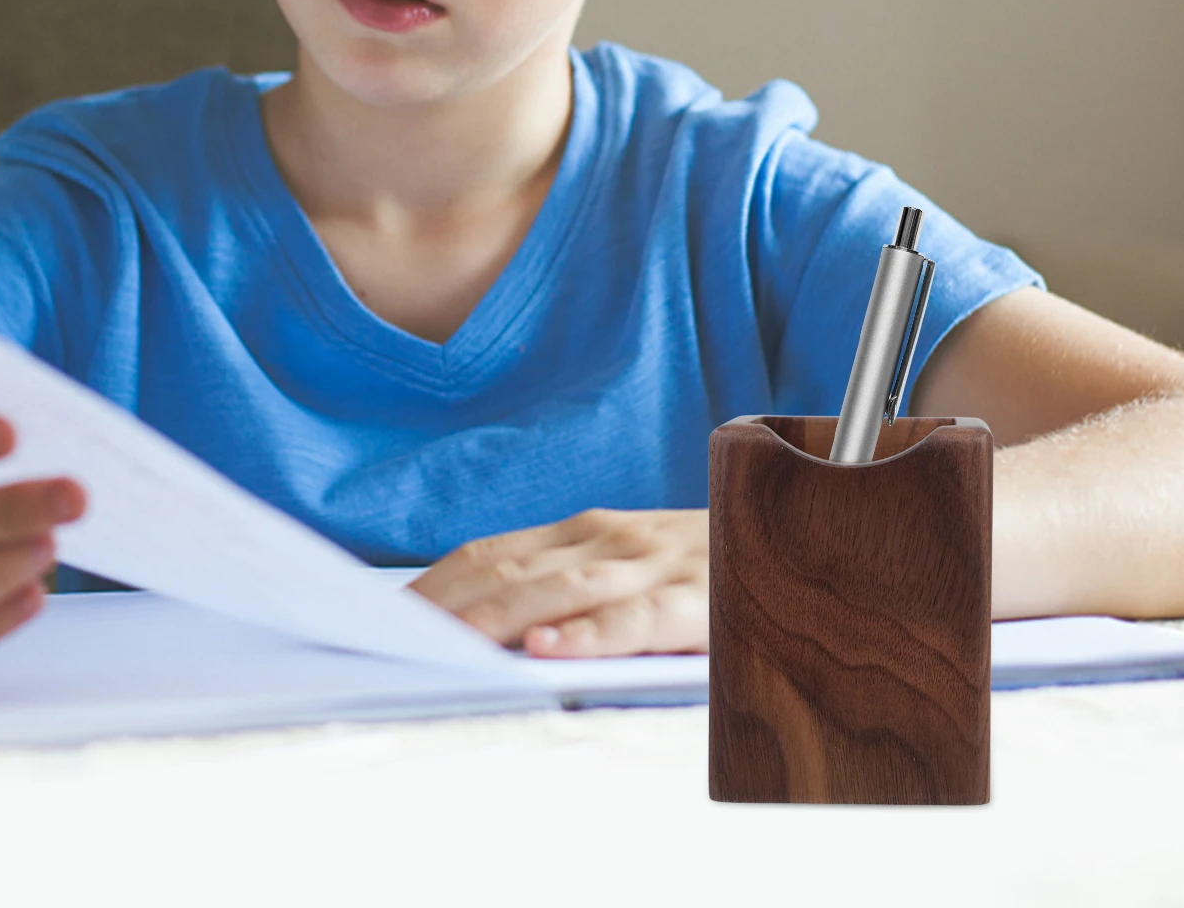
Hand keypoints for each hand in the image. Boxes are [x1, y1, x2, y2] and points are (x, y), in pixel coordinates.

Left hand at [409, 508, 707, 657]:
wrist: (799, 540)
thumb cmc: (702, 569)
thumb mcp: (629, 566)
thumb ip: (568, 585)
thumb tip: (488, 629)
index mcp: (584, 531)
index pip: (489, 554)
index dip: (434, 585)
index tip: (385, 618)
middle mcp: (608, 538)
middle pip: (508, 571)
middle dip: (446, 607)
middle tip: (392, 639)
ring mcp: (651, 564)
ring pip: (558, 591)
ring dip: (496, 620)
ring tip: (447, 644)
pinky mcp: (695, 598)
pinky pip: (633, 619)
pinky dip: (586, 634)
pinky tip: (547, 651)